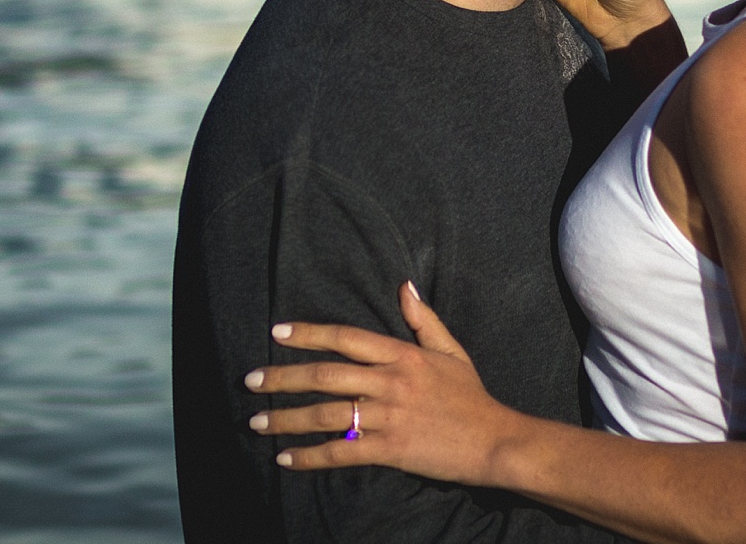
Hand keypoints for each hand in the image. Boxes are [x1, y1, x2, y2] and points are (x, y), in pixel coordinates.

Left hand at [246, 282, 520, 485]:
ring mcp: (390, 416)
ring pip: (326, 414)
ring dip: (286, 419)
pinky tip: (286, 459)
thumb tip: (404, 286)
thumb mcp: (451, 350)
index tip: (277, 333)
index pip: (346, 337)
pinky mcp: (390, 449)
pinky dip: (310, 456)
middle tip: (250, 381)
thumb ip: (423, 320)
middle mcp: (391, 382)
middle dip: (283, 378)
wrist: (495, 440)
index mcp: (403, 355)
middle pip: (325, 375)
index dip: (309, 333)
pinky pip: (341, 451)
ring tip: (257, 422)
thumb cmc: (471, 396)